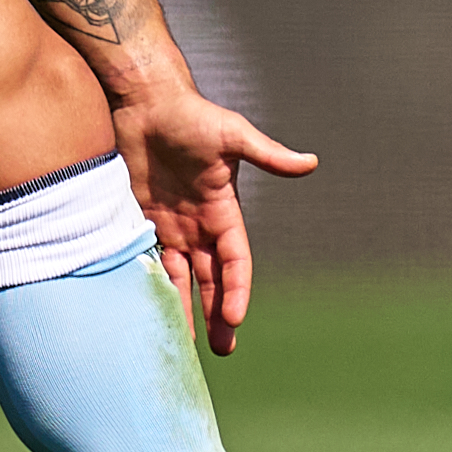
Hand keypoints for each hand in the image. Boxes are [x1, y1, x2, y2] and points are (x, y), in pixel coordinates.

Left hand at [113, 81, 317, 355]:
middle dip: (217, 313)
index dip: (236, 289)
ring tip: (181, 344)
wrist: (145, 101)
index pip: (236, 261)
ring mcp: (170, 224)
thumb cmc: (191, 115)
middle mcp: (199, 225)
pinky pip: (146, 258)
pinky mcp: (141, 218)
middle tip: (221, 350)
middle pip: (212, 279)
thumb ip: (266, 154)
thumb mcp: (232, 135)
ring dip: (183, 308)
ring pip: (180, 277)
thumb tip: (310, 162)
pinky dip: (148, 282)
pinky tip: (144, 309)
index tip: (234, 318)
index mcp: (224, 212)